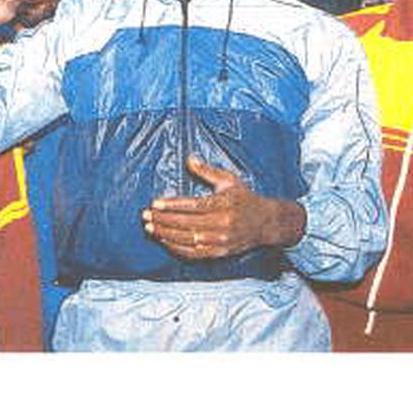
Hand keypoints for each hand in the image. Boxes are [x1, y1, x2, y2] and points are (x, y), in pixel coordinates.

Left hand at [142, 156, 305, 259]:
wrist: (267, 223)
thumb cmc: (244, 198)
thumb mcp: (229, 180)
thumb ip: (207, 171)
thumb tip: (189, 159)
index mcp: (224, 204)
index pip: (193, 206)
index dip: (172, 206)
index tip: (155, 203)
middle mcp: (222, 224)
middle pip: (187, 224)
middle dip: (163, 220)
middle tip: (145, 216)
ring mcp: (221, 240)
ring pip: (188, 240)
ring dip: (166, 235)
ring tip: (149, 228)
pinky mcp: (220, 252)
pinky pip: (195, 254)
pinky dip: (177, 249)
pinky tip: (164, 241)